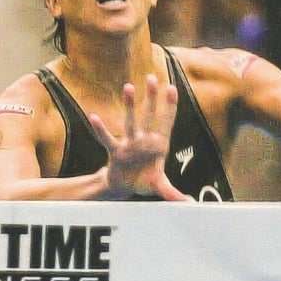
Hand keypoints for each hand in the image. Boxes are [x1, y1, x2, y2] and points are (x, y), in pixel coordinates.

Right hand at [87, 73, 189, 201]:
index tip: (172, 88)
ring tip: (129, 86)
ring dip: (129, 105)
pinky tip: (93, 117)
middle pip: (149, 115)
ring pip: (130, 121)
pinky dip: (101, 130)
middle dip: (151, 98)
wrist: (126, 186)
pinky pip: (107, 139)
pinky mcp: (116, 152)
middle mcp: (144, 140)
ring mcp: (130, 144)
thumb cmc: (144, 181)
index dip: (170, 106)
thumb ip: (172, 193)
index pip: (166, 122)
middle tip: (152, 77)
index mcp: (159, 145)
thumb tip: (187, 203)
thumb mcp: (160, 186)